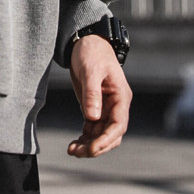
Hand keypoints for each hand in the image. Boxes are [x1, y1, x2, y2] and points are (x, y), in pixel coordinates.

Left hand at [67, 34, 131, 157]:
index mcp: (121, 97)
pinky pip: (92, 128)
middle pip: (111, 135)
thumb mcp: (90, 71)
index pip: (118, 126)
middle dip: (96, 146)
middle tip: (77, 152)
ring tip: (72, 150)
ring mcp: (106, 108)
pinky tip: (73, 144)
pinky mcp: (94, 107)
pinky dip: (84, 137)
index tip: (91, 148)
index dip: (106, 140)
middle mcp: (116, 106)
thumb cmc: (91, 53)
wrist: (85, 42)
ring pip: (101, 134)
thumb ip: (92, 94)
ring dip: (88, 144)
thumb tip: (92, 118)